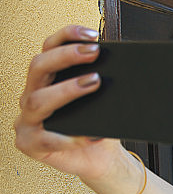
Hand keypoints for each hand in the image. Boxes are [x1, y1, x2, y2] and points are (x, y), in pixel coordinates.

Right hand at [14, 25, 126, 180]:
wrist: (101, 159)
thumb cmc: (99, 125)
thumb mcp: (103, 99)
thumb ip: (102, 80)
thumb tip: (125, 63)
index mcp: (47, 79)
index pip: (49, 48)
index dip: (67, 36)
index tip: (92, 34)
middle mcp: (32, 95)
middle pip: (38, 66)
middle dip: (66, 56)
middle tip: (94, 53)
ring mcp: (27, 120)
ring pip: (37, 100)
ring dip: (67, 89)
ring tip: (94, 83)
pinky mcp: (29, 144)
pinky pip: (47, 138)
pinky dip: (71, 137)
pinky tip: (91, 135)